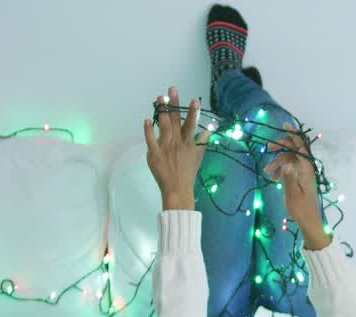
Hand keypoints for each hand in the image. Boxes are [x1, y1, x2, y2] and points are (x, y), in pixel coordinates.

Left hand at [143, 86, 207, 211]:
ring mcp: (165, 147)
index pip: (191, 124)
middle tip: (172, 89)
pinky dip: (148, 129)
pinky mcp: (154, 153)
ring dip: (162, 111)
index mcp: (188, 143)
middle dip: (174, 104)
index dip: (192, 112)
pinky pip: (150, 139)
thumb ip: (202, 142)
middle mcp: (177, 142)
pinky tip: (147, 120)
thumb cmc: (188, 172)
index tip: (194, 100)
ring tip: (160, 98)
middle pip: (175, 120)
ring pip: (163, 126)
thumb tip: (208, 131)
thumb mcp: (198, 157)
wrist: (177, 188)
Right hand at [263, 124, 329, 249]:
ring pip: (290, 159)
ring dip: (278, 162)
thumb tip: (285, 165)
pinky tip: (273, 178)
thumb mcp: (292, 193)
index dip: (294, 135)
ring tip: (267, 172)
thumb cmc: (301, 208)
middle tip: (267, 149)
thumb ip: (288, 178)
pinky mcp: (301, 178)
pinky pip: (290, 167)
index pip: (301, 146)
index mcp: (306, 169)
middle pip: (294, 150)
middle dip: (281, 147)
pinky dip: (281, 169)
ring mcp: (304, 173)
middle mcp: (307, 168)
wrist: (309, 220)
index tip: (285, 125)